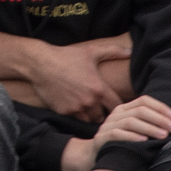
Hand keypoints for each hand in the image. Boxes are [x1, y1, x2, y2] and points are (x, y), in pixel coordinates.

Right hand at [16, 37, 132, 120]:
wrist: (40, 64)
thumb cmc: (67, 56)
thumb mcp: (91, 51)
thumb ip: (113, 52)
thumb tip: (130, 50)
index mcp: (99, 89)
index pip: (117, 106)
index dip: (119, 107)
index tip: (116, 105)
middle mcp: (89, 102)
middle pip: (103, 117)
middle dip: (103, 113)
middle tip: (101, 108)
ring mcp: (76, 109)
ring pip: (89, 120)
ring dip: (90, 116)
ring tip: (88, 108)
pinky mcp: (63, 112)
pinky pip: (74, 119)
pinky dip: (76, 114)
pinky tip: (74, 105)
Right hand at [69, 93, 170, 170]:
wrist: (92, 157)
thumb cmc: (119, 145)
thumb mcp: (132, 132)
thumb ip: (146, 125)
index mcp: (124, 109)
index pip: (144, 100)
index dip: (160, 106)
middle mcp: (115, 115)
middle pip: (139, 110)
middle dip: (159, 118)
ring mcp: (107, 126)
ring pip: (130, 121)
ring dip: (149, 127)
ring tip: (163, 135)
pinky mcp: (101, 138)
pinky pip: (117, 134)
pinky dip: (131, 137)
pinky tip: (144, 141)